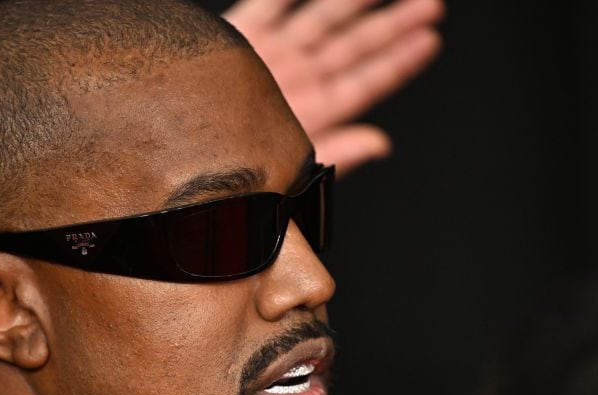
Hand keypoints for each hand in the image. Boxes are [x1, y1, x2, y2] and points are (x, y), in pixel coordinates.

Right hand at [224, 0, 444, 175]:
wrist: (171, 144)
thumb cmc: (222, 170)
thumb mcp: (286, 170)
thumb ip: (336, 154)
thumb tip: (383, 142)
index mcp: (311, 112)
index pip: (364, 83)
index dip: (397, 61)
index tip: (430, 40)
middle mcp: (296, 78)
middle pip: (352, 46)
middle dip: (391, 25)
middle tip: (430, 6)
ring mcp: (271, 54)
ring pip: (321, 18)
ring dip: (355, 1)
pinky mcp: (242, 34)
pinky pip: (273, 3)